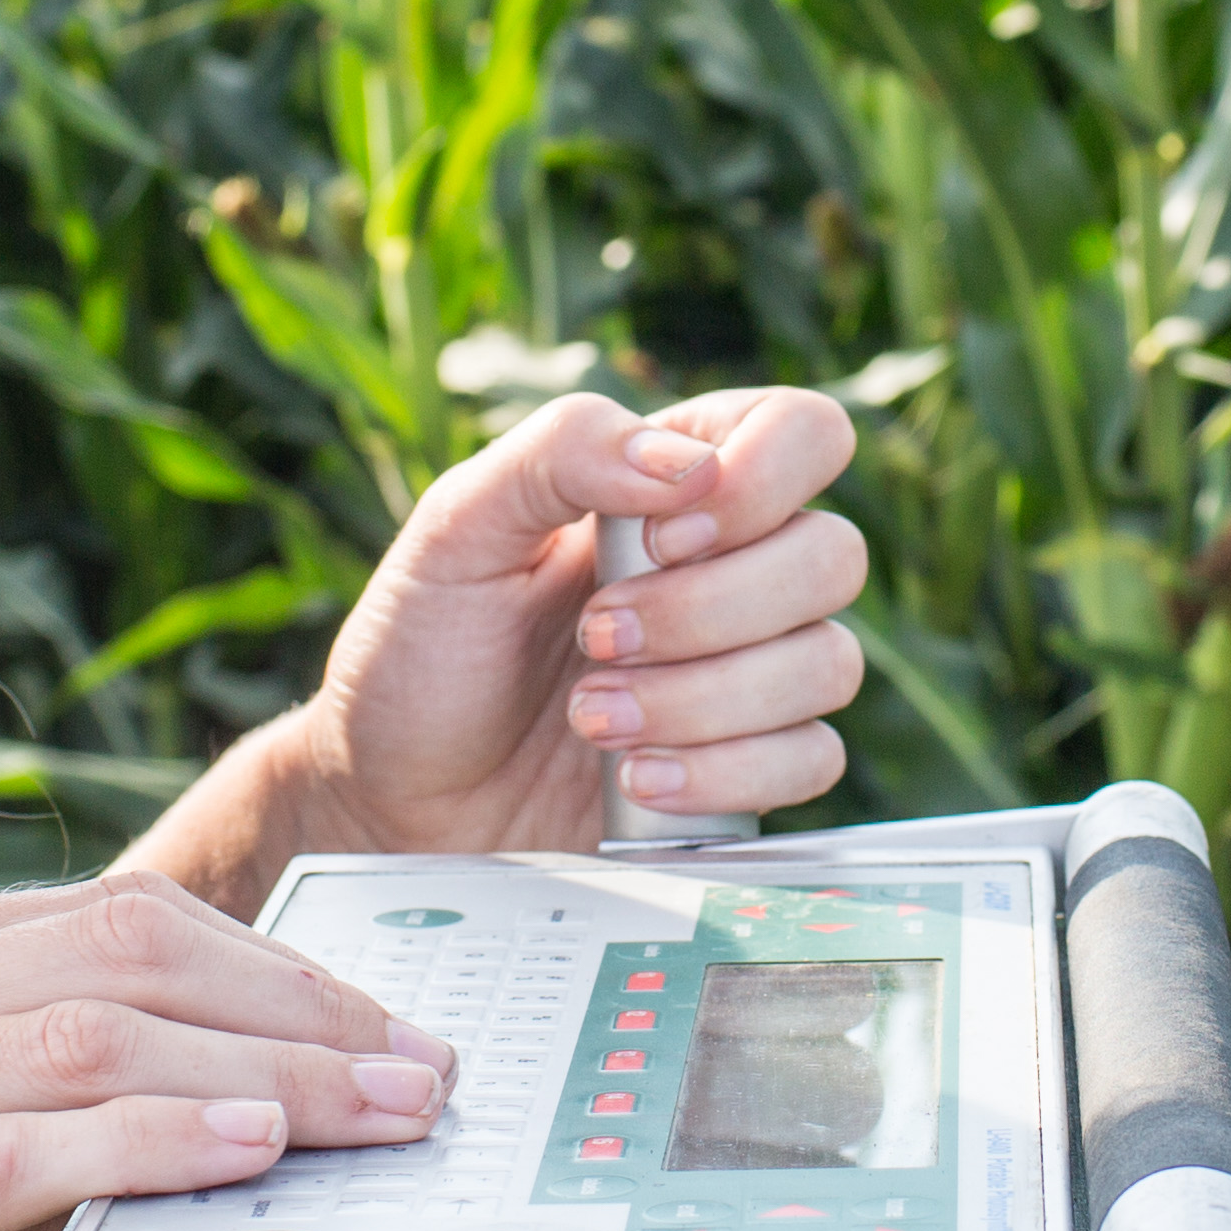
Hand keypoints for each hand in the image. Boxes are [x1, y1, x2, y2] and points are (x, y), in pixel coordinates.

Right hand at [0, 869, 447, 1230]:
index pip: (102, 922)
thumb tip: (64, 1148)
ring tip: (379, 1111)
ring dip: (270, 1072)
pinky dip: (145, 1144)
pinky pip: (5, 1153)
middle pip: (133, 952)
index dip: (259, 965)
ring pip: (96, 1034)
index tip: (358, 1016)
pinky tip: (236, 1157)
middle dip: (304, 1004)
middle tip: (417, 1059)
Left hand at [275, 385, 869, 854]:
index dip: (761, 482)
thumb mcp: (458, 527)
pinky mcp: (750, 766)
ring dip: (705, 699)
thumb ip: (563, 452)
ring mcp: (750, 669)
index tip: (660, 538)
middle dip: (709, 611)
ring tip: (591, 719)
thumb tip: (689, 463)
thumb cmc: (422, 649)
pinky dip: (726, 771)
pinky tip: (640, 778)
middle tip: (595, 640)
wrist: (396, 797)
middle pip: (834, 555)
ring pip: (829, 664)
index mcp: (675, 482)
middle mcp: (731, 566)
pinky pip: (813, 760)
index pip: (803, 432)